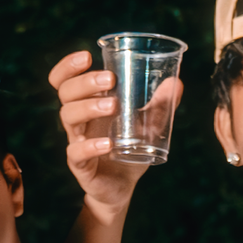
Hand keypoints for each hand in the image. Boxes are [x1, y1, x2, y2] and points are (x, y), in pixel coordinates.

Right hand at [49, 49, 181, 219]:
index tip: (87, 56)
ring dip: (89, 107)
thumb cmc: (129, 149)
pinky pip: (76, 153)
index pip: (65, 80)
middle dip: (85, 82)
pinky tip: (108, 143)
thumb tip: (177, 81)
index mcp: (87, 104)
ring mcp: (76, 141)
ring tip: (113, 105)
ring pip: (68, 116)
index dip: (68, 66)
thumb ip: (159, 104)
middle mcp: (78, 120)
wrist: (123, 187)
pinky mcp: (81, 166)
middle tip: (110, 79)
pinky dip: (90, 146)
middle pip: (66, 93)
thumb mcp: (148, 124)